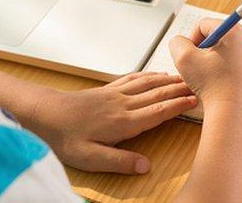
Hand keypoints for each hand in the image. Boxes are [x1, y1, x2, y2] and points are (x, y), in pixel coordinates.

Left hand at [23, 72, 196, 173]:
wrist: (44, 113)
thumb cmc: (65, 137)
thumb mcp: (90, 158)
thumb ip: (120, 161)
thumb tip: (146, 166)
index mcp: (124, 122)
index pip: (158, 112)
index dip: (178, 106)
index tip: (195, 101)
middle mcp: (123, 105)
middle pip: (158, 94)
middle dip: (179, 90)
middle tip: (197, 86)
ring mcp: (115, 95)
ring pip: (148, 84)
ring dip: (167, 80)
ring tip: (183, 78)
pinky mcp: (107, 90)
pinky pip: (133, 79)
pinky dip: (148, 75)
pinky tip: (154, 74)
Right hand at [168, 18, 241, 111]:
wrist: (236, 113)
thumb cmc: (214, 86)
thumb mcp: (184, 59)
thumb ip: (177, 43)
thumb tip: (181, 42)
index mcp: (234, 30)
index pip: (205, 24)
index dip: (192, 39)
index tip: (190, 56)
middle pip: (218, 34)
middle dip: (204, 48)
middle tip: (199, 66)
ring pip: (227, 48)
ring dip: (214, 58)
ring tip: (210, 76)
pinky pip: (237, 59)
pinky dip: (226, 67)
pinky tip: (220, 81)